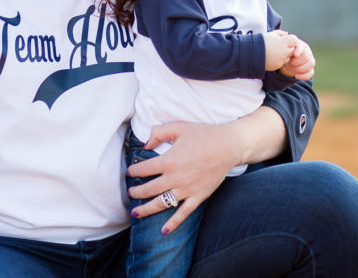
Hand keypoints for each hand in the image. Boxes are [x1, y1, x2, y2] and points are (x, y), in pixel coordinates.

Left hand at [127, 121, 241, 233]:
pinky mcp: (198, 196)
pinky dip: (173, 223)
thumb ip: (158, 133)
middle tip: (130, 193)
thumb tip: (145, 144)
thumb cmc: (203, 135)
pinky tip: (163, 231)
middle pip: (149, 189)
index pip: (144, 169)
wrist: (228, 146)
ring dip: (146, 209)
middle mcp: (175, 178)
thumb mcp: (178, 127)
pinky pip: (183, 213)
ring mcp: (187, 190)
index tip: (130, 172)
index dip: (133, 171)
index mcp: (169, 161)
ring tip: (135, 212)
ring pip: (161, 204)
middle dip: (136, 192)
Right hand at [263, 30, 297, 70]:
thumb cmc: (259, 42)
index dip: (290, 40)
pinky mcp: (277, 66)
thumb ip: (279, 33)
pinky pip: (281, 62)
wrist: (250, 54)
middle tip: (279, 46)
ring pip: (287, 57)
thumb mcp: (269, 34)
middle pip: (292, 50)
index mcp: (282, 42)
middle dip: (288, 48)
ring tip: (273, 52)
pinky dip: (277, 60)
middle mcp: (284, 52)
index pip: (294, 40)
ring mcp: (281, 60)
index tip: (284, 40)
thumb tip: (286, 34)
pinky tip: (270, 57)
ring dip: (283, 55)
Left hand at [280, 38, 315, 79]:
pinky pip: (311, 73)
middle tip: (290, 62)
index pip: (303, 47)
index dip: (299, 50)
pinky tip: (296, 76)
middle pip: (307, 56)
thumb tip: (285, 33)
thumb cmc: (284, 51)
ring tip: (292, 68)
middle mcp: (307, 52)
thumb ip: (283, 39)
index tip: (294, 54)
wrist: (286, 60)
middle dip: (298, 61)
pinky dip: (304, 76)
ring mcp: (310, 61)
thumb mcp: (283, 45)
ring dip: (300, 68)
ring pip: (311, 64)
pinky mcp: (310, 69)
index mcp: (301, 45)